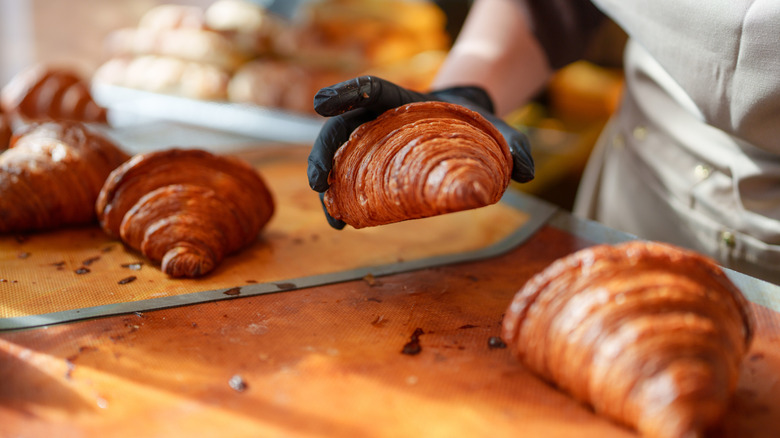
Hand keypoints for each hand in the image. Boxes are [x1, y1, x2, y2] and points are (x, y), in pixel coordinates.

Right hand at [307, 76, 533, 228]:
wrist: (464, 131)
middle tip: (318, 184)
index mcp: (402, 99)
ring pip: (336, 155)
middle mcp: (378, 118)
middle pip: (341, 128)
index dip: (345, 92)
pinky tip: (340, 222)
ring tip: (331, 216)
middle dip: (323, 152)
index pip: (370, 88)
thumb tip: (527, 171)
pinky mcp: (370, 163)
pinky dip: (339, 199)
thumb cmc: (474, 127)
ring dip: (325, 182)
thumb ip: (515, 145)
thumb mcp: (497, 132)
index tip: (320, 104)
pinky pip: (346, 177)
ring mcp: (370, 140)